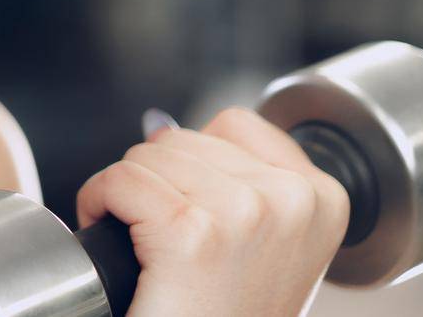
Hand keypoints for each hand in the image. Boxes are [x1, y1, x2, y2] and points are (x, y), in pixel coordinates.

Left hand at [75, 106, 351, 316]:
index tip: (201, 216)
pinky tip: (122, 243)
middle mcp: (291, 199)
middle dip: (160, 181)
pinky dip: (100, 203)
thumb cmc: (227, 314)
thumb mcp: (262, 242)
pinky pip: (120, 180)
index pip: (234, 124)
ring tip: (151, 246)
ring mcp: (245, 212)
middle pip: (184, 137)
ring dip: (129, 194)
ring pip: (147, 155)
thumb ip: (236, 176)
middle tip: (169, 242)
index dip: (197, 165)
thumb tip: (160, 124)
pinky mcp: (192, 231)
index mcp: (321, 197)